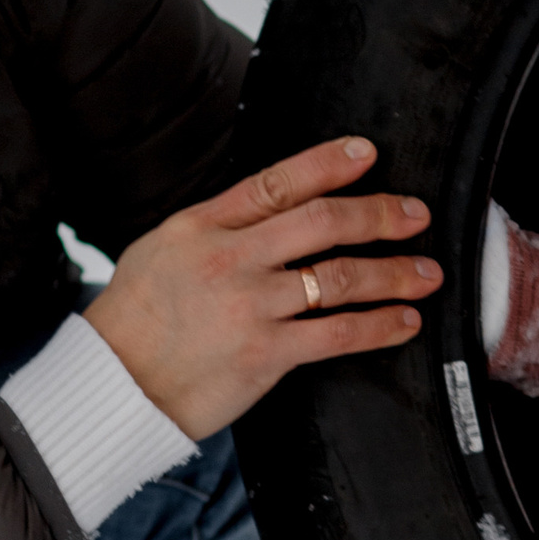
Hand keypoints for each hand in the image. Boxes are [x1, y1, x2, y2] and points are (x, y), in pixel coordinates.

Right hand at [85, 136, 441, 439]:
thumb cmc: (134, 320)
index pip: (275, 183)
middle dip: (378, 214)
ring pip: (340, 277)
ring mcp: (250, 306)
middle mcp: (229, 258)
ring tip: (427, 273)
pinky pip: (337, 335)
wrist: (111, 386)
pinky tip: (404, 322)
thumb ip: (216, 228)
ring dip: (394, 273)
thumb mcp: (161, 250)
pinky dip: (379, 326)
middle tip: (415, 214)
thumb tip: (269, 210)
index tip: (367, 153)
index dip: (327, 164)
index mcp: (202, 226)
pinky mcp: (265, 354)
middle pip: (321, 222)